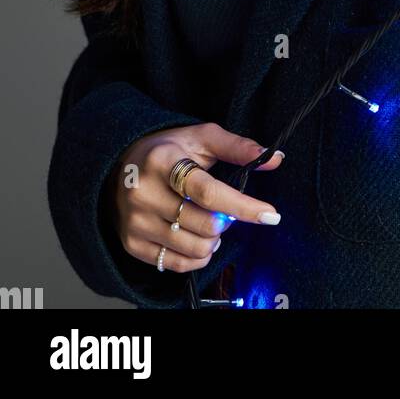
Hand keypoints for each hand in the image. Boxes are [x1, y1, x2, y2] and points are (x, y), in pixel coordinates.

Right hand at [107, 121, 283, 273]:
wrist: (120, 166)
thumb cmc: (170, 150)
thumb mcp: (202, 138)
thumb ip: (238, 147)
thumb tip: (276, 157)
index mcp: (163, 161)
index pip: (208, 192)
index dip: (242, 206)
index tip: (270, 214)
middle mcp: (144, 193)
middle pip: (205, 225)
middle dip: (227, 222)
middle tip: (224, 211)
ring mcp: (136, 222)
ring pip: (195, 249)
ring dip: (214, 241)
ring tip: (210, 223)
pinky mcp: (132, 244)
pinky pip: (177, 265)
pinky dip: (197, 257)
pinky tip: (197, 237)